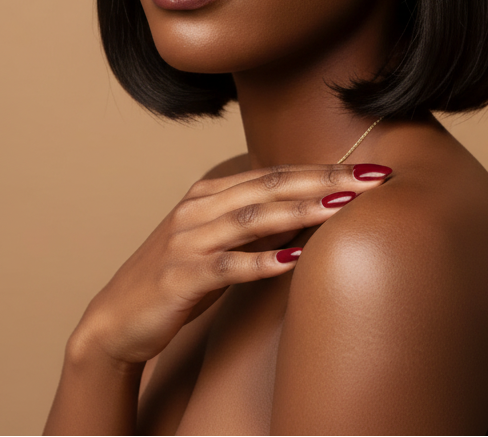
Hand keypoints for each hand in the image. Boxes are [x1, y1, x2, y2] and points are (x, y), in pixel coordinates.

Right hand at [69, 163, 391, 368]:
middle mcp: (200, 207)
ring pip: (252, 218)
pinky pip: (226, 266)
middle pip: (271, 185)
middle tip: (371, 177)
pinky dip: (260, 261)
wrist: (116, 318)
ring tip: (341, 207)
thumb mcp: (218, 242)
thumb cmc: (177, 278)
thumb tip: (312, 211)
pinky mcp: (179, 276)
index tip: (369, 170)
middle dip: (324, 179)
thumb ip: (258, 223)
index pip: (277, 173)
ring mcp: (188, 240)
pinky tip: (292, 258)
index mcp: (212, 192)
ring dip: (299, 211)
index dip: (324, 169)